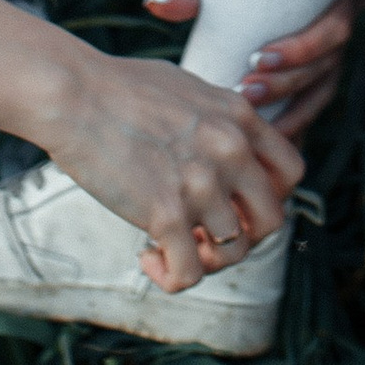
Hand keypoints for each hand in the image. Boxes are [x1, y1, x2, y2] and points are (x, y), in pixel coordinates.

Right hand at [37, 44, 304, 289]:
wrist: (73, 94)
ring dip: (206, 259)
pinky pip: (189, 273)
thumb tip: (227, 142)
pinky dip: (171, 277)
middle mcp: (231, 151)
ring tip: (172, 247)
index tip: (237, 202)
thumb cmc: (119, 87)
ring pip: (234, 252)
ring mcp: (202, 183)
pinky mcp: (166, 213)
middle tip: (207, 233)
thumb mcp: (190, 90)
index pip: (291, 173)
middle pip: (272, 220)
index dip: (268, 196)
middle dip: (243, 236)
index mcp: (240, 117)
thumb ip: (218, 119)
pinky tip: (147, 257)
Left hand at [143, 0, 364, 140]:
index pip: (334, 25)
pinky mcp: (318, 73)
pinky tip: (268, 145)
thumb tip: (156, 5)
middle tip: (245, 94)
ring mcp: (334, 50)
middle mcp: (343, 19)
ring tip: (251, 119)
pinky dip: (293, 123)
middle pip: (328, 63)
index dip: (302, 49)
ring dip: (291, 110)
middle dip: (287, 84)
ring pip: (322, 90)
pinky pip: (312, 103)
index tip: (257, 58)